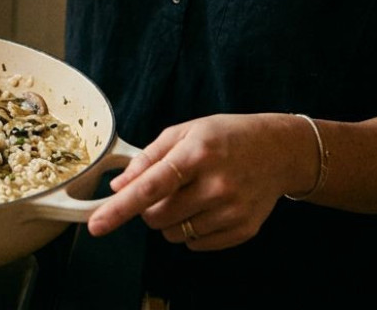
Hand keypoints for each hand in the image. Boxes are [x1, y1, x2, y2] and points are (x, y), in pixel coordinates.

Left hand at [86, 113, 311, 250]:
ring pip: (174, 234)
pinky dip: (192, 230)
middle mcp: (216, 185)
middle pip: (157, 217)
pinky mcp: (243, 230)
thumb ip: (148, 158)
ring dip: (170, 220)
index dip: (120, 208)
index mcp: (197, 154)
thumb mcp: (184, 132)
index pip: (150, 188)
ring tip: (190, 195)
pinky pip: (196, 244)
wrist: (279, 151)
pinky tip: (207, 207)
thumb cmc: (226, 137)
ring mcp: (232, 211)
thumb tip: (118, 187)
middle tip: (166, 188)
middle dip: (148, 208)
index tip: (97, 225)